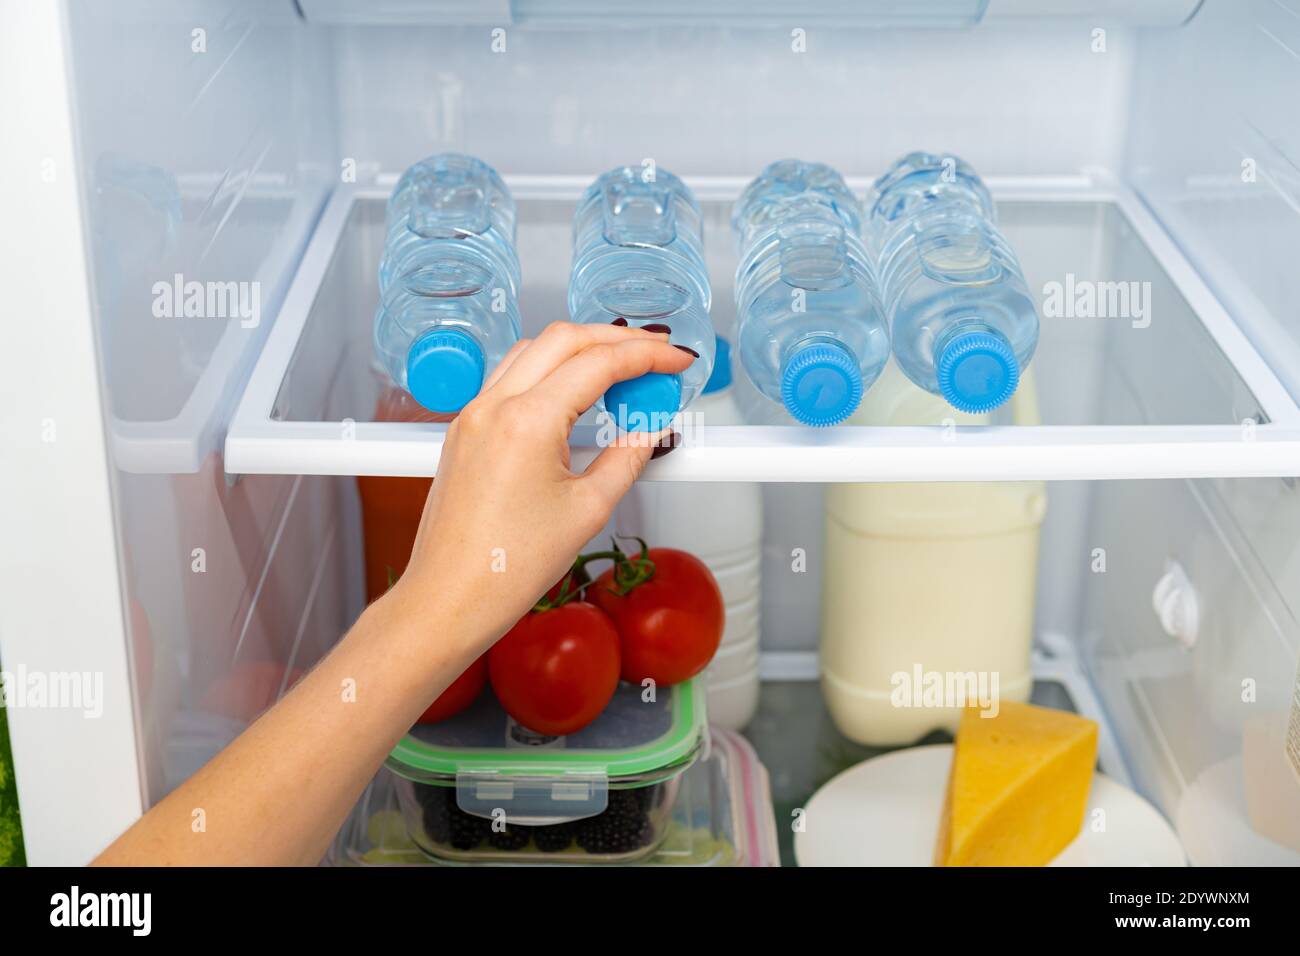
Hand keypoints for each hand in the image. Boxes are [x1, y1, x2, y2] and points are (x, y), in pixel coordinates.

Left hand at [387, 321, 692, 653]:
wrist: (448, 600)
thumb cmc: (504, 568)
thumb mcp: (587, 511)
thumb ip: (627, 459)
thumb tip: (649, 432)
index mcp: (526, 422)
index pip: (598, 362)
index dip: (647, 355)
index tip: (675, 360)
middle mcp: (493, 407)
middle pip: (563, 339)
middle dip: (615, 338)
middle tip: (655, 355)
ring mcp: (473, 416)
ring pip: (532, 351)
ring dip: (579, 350)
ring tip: (620, 371)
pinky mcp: (465, 432)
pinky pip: (510, 379)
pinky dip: (548, 372)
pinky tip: (575, 395)